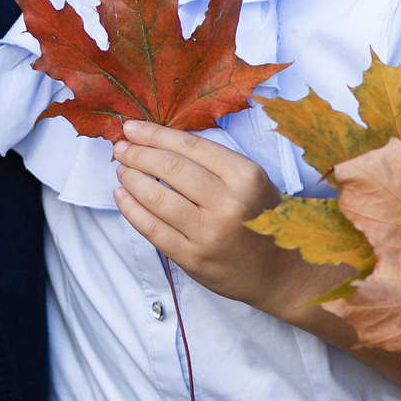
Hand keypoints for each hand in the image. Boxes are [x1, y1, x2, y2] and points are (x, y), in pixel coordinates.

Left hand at [111, 121, 307, 308]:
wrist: (279, 272)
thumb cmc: (262, 219)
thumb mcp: (252, 182)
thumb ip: (214, 163)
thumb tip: (162, 142)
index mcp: (245, 176)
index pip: (190, 147)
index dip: (155, 135)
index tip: (132, 128)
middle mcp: (229, 203)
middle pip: (171, 168)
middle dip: (138, 154)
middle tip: (121, 148)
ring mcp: (209, 233)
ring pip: (158, 198)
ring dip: (132, 179)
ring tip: (121, 170)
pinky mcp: (193, 258)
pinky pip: (153, 230)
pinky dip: (132, 210)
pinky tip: (122, 197)